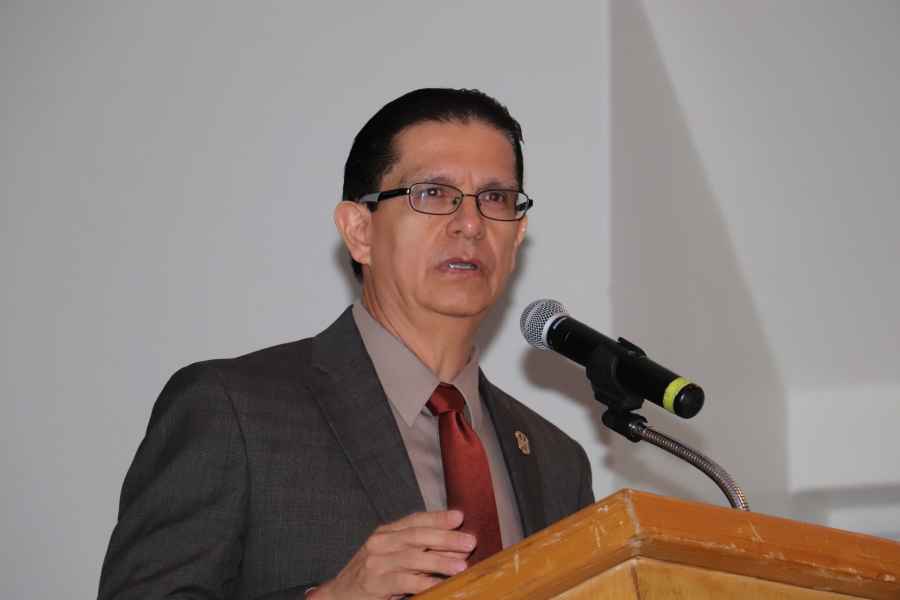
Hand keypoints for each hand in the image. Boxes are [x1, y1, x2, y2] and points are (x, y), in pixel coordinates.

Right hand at [311, 510, 474, 599]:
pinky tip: (439, 584)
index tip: (459, 516)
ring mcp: (375, 562)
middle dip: (445, 538)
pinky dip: (423, 582)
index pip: (415, 520)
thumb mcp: (394, 557)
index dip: (437, 518)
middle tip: (469, 542)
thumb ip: (420, 550)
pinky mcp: (374, 583)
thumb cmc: (372, 575)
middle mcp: (380, 543)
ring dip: (439, 561)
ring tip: (461, 566)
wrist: (338, 596)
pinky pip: (403, 581)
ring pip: (412, 558)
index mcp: (386, 532)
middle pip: (417, 536)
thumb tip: (455, 547)